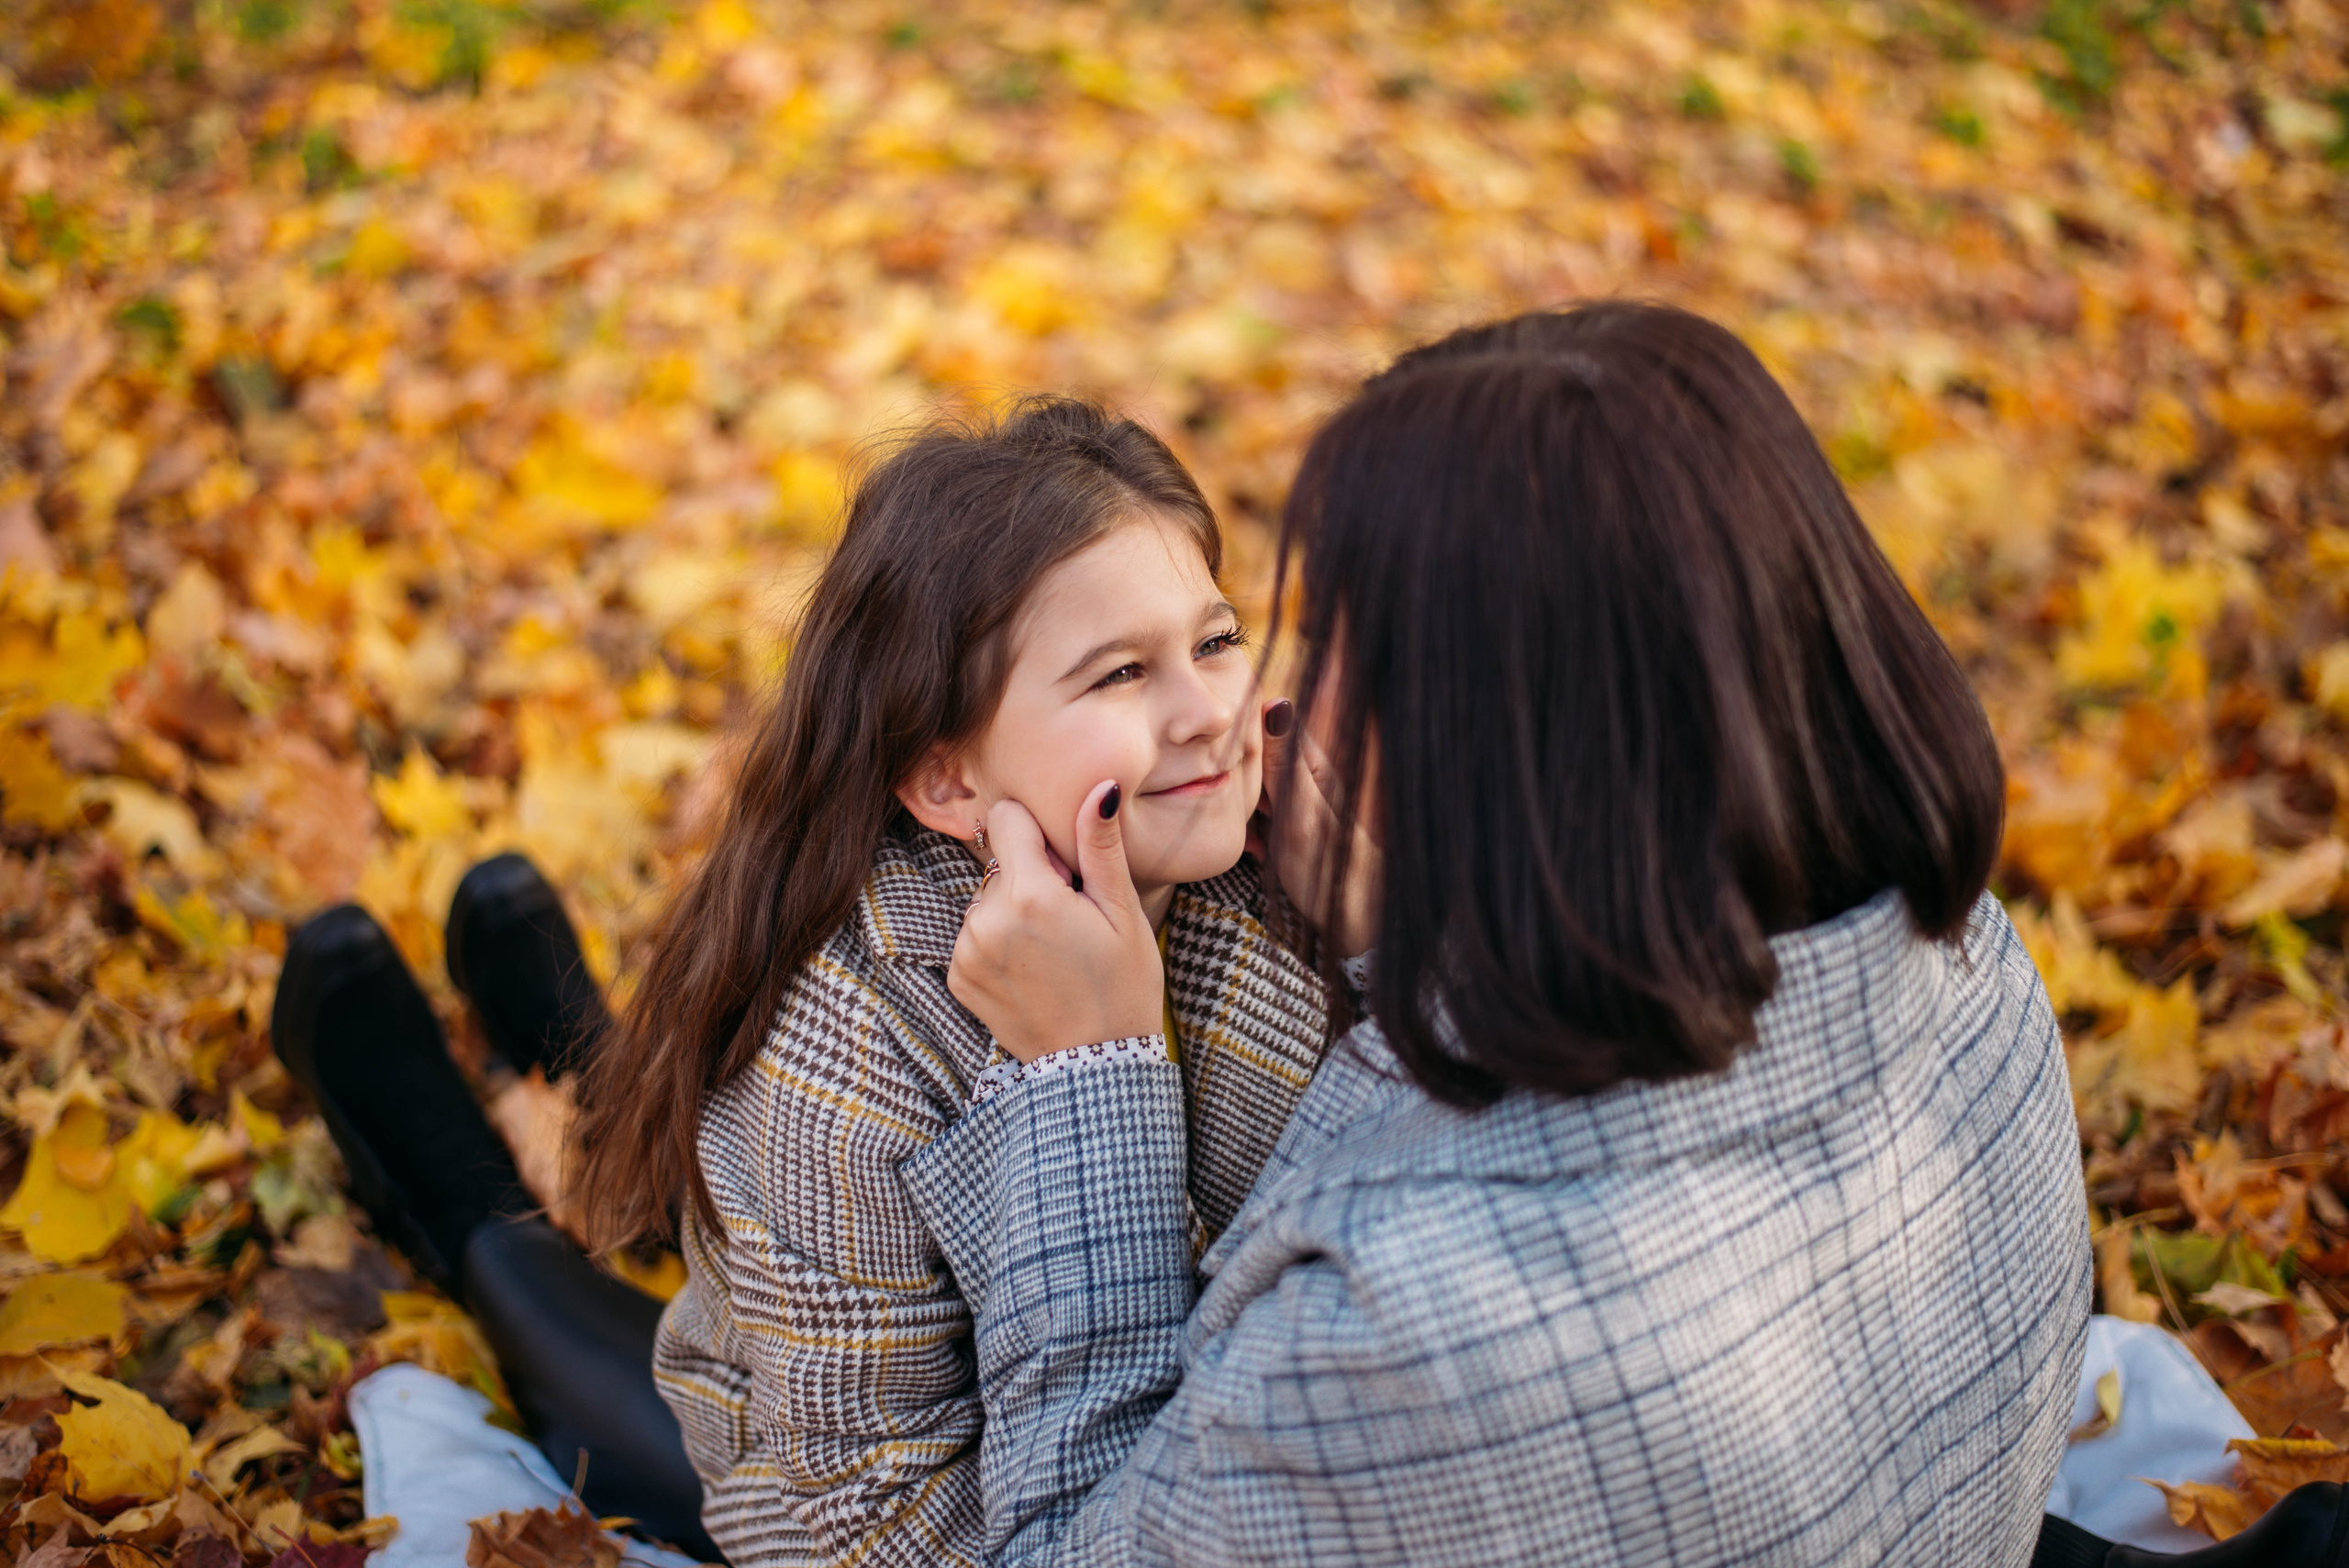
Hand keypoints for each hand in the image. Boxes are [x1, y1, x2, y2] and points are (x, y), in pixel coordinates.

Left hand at [949, 782, 1164, 1062]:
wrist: (1097, 1067)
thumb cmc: (1123, 987)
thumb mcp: (1123, 913)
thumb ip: (1100, 846)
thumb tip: (1098, 785)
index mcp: (1029, 894)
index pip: (1006, 818)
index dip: (1040, 838)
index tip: (1067, 874)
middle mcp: (985, 919)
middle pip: (1000, 863)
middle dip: (1031, 879)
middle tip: (1070, 923)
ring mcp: (966, 951)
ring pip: (986, 899)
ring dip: (1012, 913)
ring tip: (1053, 952)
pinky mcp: (958, 977)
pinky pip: (974, 935)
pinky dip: (998, 944)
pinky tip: (1032, 971)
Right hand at [1260, 698, 1380, 957]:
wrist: (1358, 925)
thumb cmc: (1333, 874)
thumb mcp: (1301, 817)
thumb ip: (1284, 765)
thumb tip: (1275, 704)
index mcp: (1312, 764)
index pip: (1266, 722)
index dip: (1237, 735)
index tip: (1216, 761)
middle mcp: (1306, 776)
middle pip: (1254, 755)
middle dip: (1234, 779)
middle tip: (1234, 814)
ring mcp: (1299, 800)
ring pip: (1253, 786)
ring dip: (1241, 810)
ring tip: (1251, 842)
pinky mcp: (1292, 825)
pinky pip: (1259, 814)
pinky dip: (1251, 830)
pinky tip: (1255, 853)